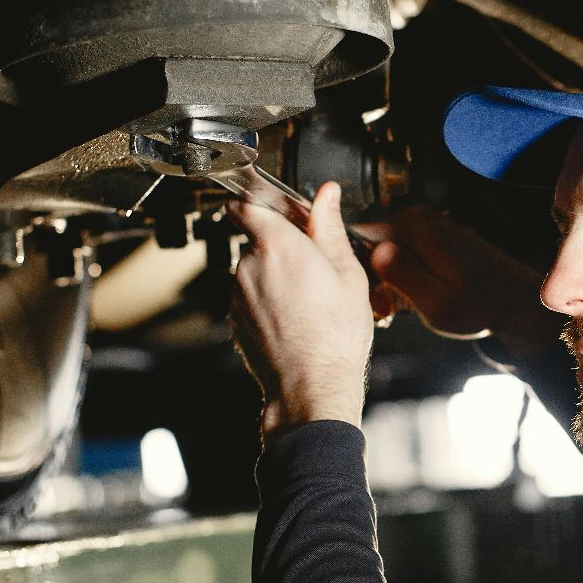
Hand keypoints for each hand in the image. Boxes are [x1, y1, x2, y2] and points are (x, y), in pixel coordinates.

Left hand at [228, 182, 373, 431]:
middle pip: (256, 240)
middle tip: (313, 267)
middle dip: (279, 247)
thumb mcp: (347, 273)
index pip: (246, 205)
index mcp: (278, 245)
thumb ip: (329, 228)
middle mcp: (249, 265)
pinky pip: (250, 297)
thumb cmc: (334, 336)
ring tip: (308, 300)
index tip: (277, 211)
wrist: (311, 386)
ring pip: (254, 270)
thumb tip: (327, 196)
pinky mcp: (235, 318)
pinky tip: (295, 319)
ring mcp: (238, 294)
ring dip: (274, 276)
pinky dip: (267, 302)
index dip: (259, 204)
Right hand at [356, 206, 556, 358]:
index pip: (358, 234)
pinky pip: (396, 250)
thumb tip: (377, 249)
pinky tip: (407, 297)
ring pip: (380, 248)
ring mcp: (423, 222)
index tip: (368, 296)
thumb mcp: (438, 303)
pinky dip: (396, 275)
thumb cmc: (478, 306)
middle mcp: (417, 217)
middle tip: (383, 310)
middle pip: (367, 241)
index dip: (354, 267)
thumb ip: (405, 276)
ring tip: (394, 308)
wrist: (512, 298)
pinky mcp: (428, 232)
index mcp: (416, 229)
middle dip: (368, 275)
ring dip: (382, 279)